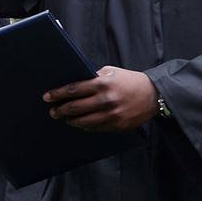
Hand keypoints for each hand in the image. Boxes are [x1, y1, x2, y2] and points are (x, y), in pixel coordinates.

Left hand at [44, 66, 158, 131]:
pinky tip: (81, 123)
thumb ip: (93, 77)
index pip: (73, 89)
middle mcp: (106, 100)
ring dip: (71, 120)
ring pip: (83, 121)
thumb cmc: (130, 81)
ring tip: (65, 118)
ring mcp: (111, 114)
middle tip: (53, 111)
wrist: (153, 94)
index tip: (47, 97)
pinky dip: (85, 126)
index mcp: (103, 83)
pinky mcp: (117, 125)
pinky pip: (95, 128)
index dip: (58, 94)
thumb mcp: (111, 72)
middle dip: (60, 109)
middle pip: (75, 107)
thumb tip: (74, 85)